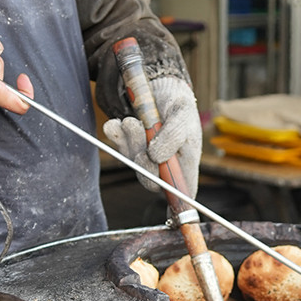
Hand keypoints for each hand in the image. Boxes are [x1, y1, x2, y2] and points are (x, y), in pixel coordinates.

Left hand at [103, 76, 201, 196]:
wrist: (159, 85)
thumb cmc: (178, 104)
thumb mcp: (181, 114)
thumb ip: (173, 136)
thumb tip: (157, 157)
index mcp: (185, 162)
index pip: (182, 192)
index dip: (177, 206)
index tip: (170, 215)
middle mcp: (166, 164)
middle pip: (150, 179)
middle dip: (140, 157)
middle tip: (137, 129)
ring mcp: (147, 156)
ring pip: (133, 162)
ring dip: (128, 141)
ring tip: (130, 120)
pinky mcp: (131, 146)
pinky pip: (119, 148)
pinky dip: (115, 135)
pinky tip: (115, 123)